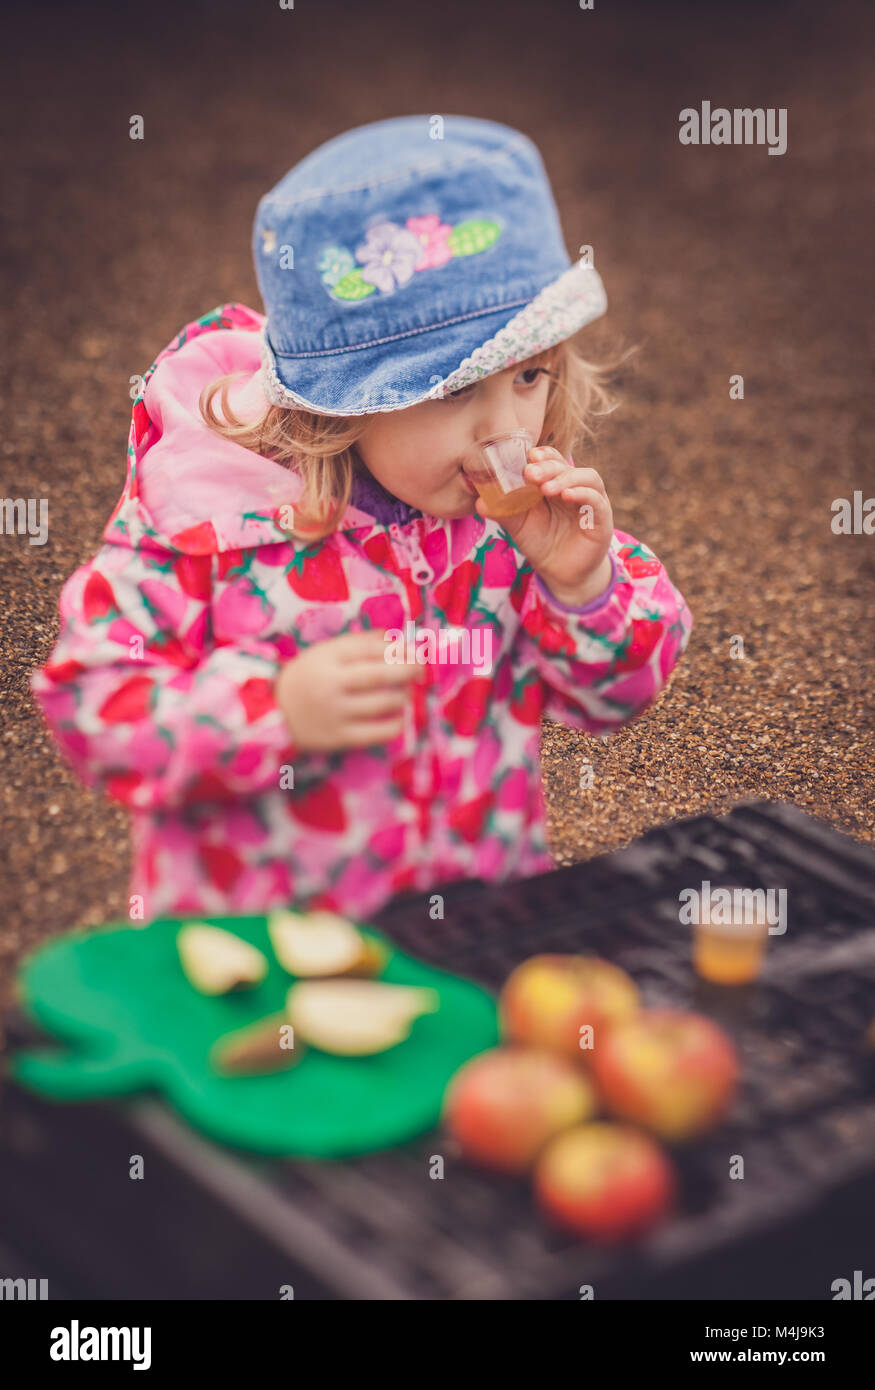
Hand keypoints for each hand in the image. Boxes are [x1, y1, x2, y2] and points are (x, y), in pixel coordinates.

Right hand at [275, 630, 423, 751]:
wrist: (272, 713)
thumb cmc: (308, 678)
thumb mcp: (324, 653)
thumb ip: (359, 644)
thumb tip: (397, 641)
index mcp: (326, 658)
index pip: (371, 649)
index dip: (398, 649)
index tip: (414, 651)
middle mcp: (331, 684)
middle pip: (381, 675)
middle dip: (409, 670)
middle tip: (420, 669)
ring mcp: (335, 713)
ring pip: (384, 703)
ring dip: (403, 695)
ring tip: (404, 692)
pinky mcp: (339, 738)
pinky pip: (379, 732)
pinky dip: (396, 722)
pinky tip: (397, 716)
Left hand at [474, 445, 613, 604]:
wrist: (560, 573)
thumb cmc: (541, 543)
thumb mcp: (519, 525)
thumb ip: (503, 511)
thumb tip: (479, 502)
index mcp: (554, 483)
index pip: (552, 460)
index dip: (542, 455)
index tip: (527, 457)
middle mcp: (574, 487)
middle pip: (566, 466)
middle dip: (548, 466)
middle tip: (530, 473)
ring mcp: (591, 502)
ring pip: (587, 478)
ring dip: (567, 478)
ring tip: (547, 488)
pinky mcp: (602, 519)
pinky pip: (597, 500)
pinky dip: (583, 494)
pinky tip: (567, 496)